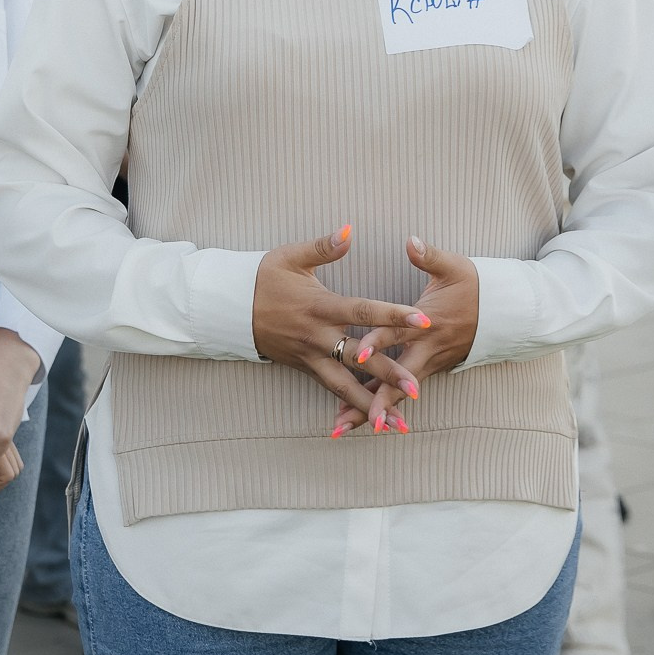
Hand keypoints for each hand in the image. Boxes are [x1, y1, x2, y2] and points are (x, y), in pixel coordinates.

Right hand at [250, 226, 433, 426]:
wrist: (230, 308)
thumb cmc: (263, 278)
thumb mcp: (290, 257)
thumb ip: (323, 246)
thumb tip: (349, 230)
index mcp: (319, 306)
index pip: (362, 312)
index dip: (393, 315)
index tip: (423, 320)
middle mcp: (317, 337)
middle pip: (359, 358)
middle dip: (389, 374)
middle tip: (416, 388)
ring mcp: (311, 357)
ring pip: (345, 385)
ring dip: (372, 404)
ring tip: (398, 424)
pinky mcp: (306, 368)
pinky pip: (332, 390)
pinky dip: (351, 407)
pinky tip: (370, 421)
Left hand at [338, 237, 482, 436]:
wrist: (503, 312)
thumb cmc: (475, 286)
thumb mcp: (454, 267)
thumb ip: (429, 256)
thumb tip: (411, 241)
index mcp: (426, 322)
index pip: (397, 332)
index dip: (377, 343)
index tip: (357, 356)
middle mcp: (425, 348)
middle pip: (395, 378)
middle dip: (372, 400)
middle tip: (347, 419)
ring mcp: (427, 363)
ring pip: (396, 392)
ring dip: (371, 410)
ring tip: (342, 429)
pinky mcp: (428, 369)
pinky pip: (402, 392)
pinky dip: (384, 407)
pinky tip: (363, 421)